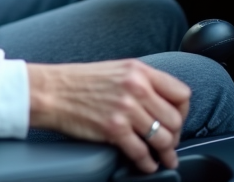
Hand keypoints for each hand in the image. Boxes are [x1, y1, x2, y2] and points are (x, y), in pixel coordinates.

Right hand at [27, 60, 189, 173]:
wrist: (50, 90)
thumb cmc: (78, 81)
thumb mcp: (115, 70)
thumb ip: (140, 81)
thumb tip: (160, 102)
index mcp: (139, 70)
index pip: (181, 93)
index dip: (183, 111)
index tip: (176, 120)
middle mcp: (136, 88)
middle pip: (175, 119)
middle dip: (175, 135)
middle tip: (169, 143)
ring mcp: (126, 109)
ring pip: (163, 138)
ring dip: (166, 153)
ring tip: (164, 158)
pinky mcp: (113, 129)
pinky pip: (142, 152)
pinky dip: (147, 163)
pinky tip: (146, 164)